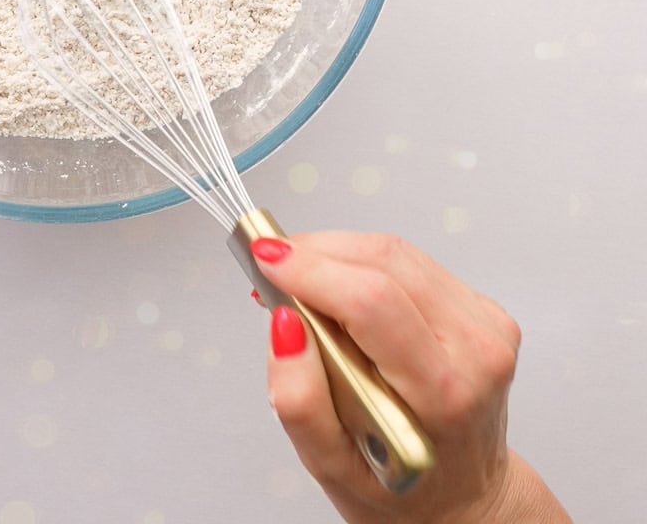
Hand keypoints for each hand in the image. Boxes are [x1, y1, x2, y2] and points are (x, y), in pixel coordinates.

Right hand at [256, 233, 570, 523]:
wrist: (463, 500)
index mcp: (443, 393)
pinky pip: (409, 262)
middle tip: (271, 265)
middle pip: (383, 262)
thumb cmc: (400, 487)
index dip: (311, 269)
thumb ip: (299, 400)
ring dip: (335, 252)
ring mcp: (486, 326)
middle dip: (314, 252)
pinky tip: (340, 288)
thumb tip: (283, 326)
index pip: (372, 302)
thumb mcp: (331, 467)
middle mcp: (476, 352)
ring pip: (395, 252)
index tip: (265, 258)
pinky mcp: (482, 309)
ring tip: (299, 278)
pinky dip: (363, 262)